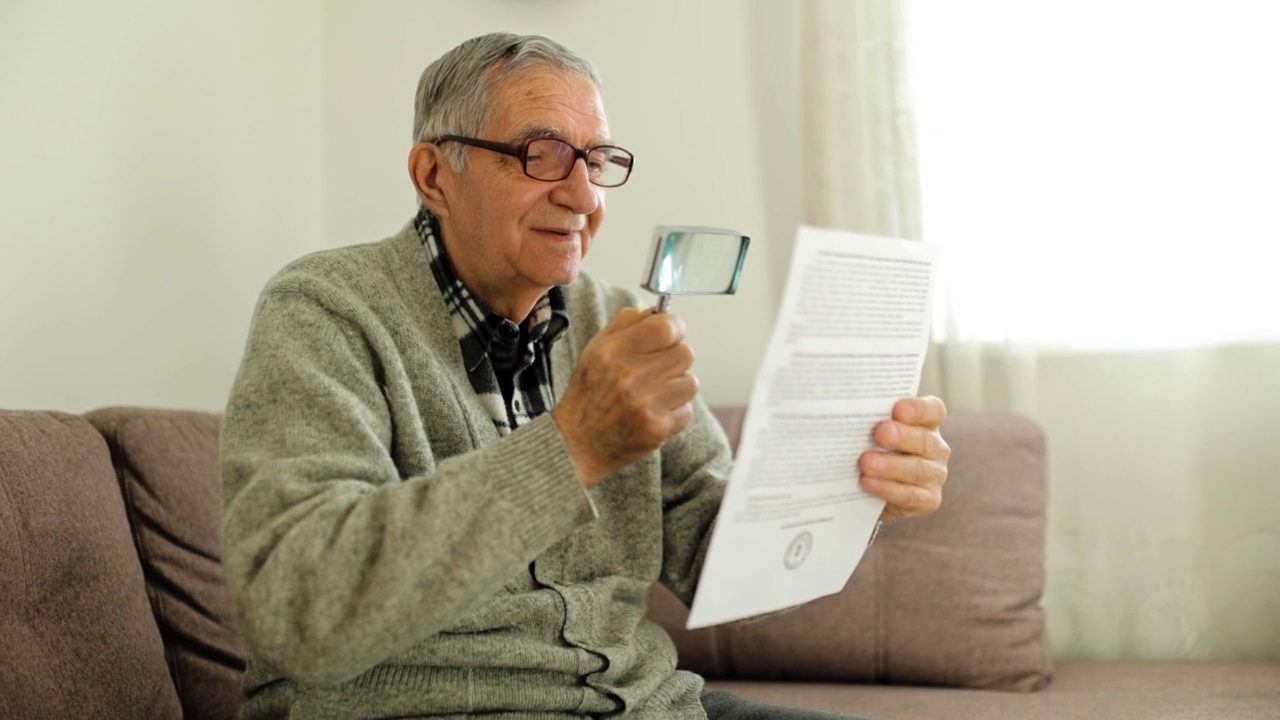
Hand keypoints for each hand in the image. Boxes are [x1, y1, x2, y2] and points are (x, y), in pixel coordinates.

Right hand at [551, 307, 697, 487]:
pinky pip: (686, 411)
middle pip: (685, 353)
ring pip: (690, 382)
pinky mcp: (657, 429)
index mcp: (614, 351)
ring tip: (654, 393)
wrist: (576, 443)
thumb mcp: (596, 349)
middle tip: (658, 369)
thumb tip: (660, 311)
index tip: (670, 335)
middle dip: (675, 359)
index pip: (666, 327)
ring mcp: (646, 405)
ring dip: (676, 387)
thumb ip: (628, 324)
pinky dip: (674, 412)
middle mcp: (630, 376)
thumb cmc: (589, 393)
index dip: (674, 328)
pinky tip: (653, 413)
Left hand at [859, 396, 949, 520]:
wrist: (869, 491)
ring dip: (890, 466)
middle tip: (880, 433)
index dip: (918, 409)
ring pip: (917, 469)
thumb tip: (848, 412)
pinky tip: (867, 482)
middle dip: (901, 437)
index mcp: (926, 423)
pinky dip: (887, 489)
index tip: (898, 409)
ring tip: (866, 462)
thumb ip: (869, 421)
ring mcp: (935, 474)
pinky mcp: (928, 500)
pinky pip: (910, 495)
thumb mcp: (871, 432)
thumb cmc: (871, 449)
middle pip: (924, 440)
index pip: (933, 411)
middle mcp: (935, 447)